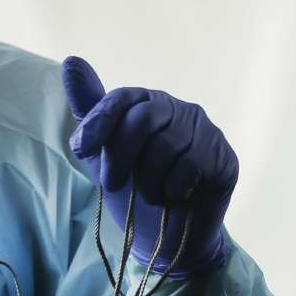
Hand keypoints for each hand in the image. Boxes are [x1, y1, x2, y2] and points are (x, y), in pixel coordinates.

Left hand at [62, 56, 235, 276]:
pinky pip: (191, 166)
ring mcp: (205, 131)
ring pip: (166, 147)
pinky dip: (172, 188)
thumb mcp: (101, 152)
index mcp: (146, 104)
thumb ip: (89, 110)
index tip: (81, 150)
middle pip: (142, 120)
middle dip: (120, 156)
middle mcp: (177, 109)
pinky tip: (174, 196)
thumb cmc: (131, 187)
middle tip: (113, 184)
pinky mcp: (223, 156)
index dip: (98, 123)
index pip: (120, 98)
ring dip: (147, 180)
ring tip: (148, 195)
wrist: (164, 234)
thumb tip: (71, 60)